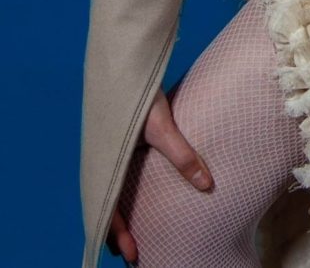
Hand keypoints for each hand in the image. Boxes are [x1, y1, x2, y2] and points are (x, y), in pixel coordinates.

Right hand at [104, 83, 213, 262]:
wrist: (127, 62)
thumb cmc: (140, 94)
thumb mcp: (162, 126)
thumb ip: (183, 156)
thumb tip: (206, 184)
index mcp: (107, 163)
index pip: (107, 210)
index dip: (118, 235)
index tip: (132, 255)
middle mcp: (102, 160)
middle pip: (106, 206)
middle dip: (117, 231)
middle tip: (135, 254)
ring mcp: (107, 151)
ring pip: (109, 191)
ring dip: (120, 213)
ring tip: (135, 233)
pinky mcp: (117, 140)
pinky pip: (116, 174)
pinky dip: (123, 192)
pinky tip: (137, 195)